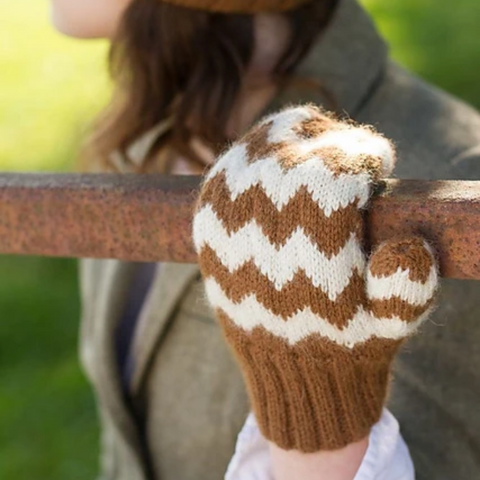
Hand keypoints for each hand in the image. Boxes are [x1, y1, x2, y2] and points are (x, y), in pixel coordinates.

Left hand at [193, 105, 437, 451]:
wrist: (287, 366)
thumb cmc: (344, 343)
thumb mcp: (391, 324)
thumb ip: (408, 283)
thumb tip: (406, 246)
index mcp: (306, 236)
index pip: (340, 160)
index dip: (366, 155)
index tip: (378, 164)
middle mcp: (258, 215)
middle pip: (300, 138)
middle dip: (335, 143)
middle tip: (350, 158)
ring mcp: (225, 212)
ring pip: (265, 139)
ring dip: (298, 140)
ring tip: (318, 161)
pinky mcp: (206, 218)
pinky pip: (233, 162)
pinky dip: (260, 156)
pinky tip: (281, 174)